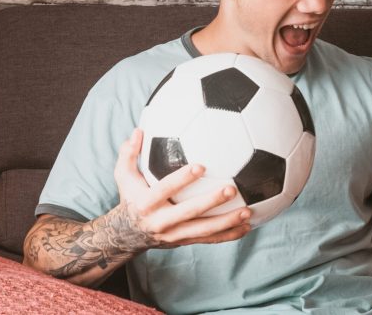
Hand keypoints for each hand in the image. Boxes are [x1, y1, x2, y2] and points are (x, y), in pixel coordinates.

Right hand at [111, 128, 251, 250]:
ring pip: (203, 230)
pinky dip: (229, 235)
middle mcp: (161, 222)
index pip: (165, 190)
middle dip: (211, 202)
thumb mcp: (123, 176)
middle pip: (189, 213)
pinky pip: (209, 240)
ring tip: (248, 212)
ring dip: (227, 222)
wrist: (127, 235)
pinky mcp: (184, 242)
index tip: (201, 166)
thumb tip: (138, 130)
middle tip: (231, 189)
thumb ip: (128, 154)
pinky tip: (247, 226)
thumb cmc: (130, 197)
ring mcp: (174, 235)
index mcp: (146, 203)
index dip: (182, 179)